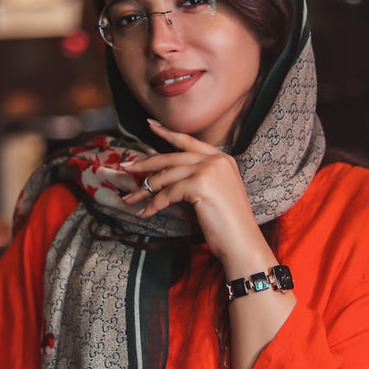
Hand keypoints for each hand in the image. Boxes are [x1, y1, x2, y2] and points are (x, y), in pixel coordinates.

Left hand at [121, 119, 271, 271]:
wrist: (242, 242)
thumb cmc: (228, 224)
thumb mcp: (215, 193)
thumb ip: (197, 178)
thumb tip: (164, 174)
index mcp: (222, 159)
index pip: (189, 141)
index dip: (167, 133)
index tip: (150, 126)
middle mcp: (216, 160)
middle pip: (171, 157)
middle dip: (145, 164)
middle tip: (126, 167)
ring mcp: (209, 171)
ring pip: (166, 176)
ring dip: (144, 189)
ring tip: (130, 199)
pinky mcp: (200, 185)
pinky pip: (167, 193)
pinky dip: (153, 205)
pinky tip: (145, 213)